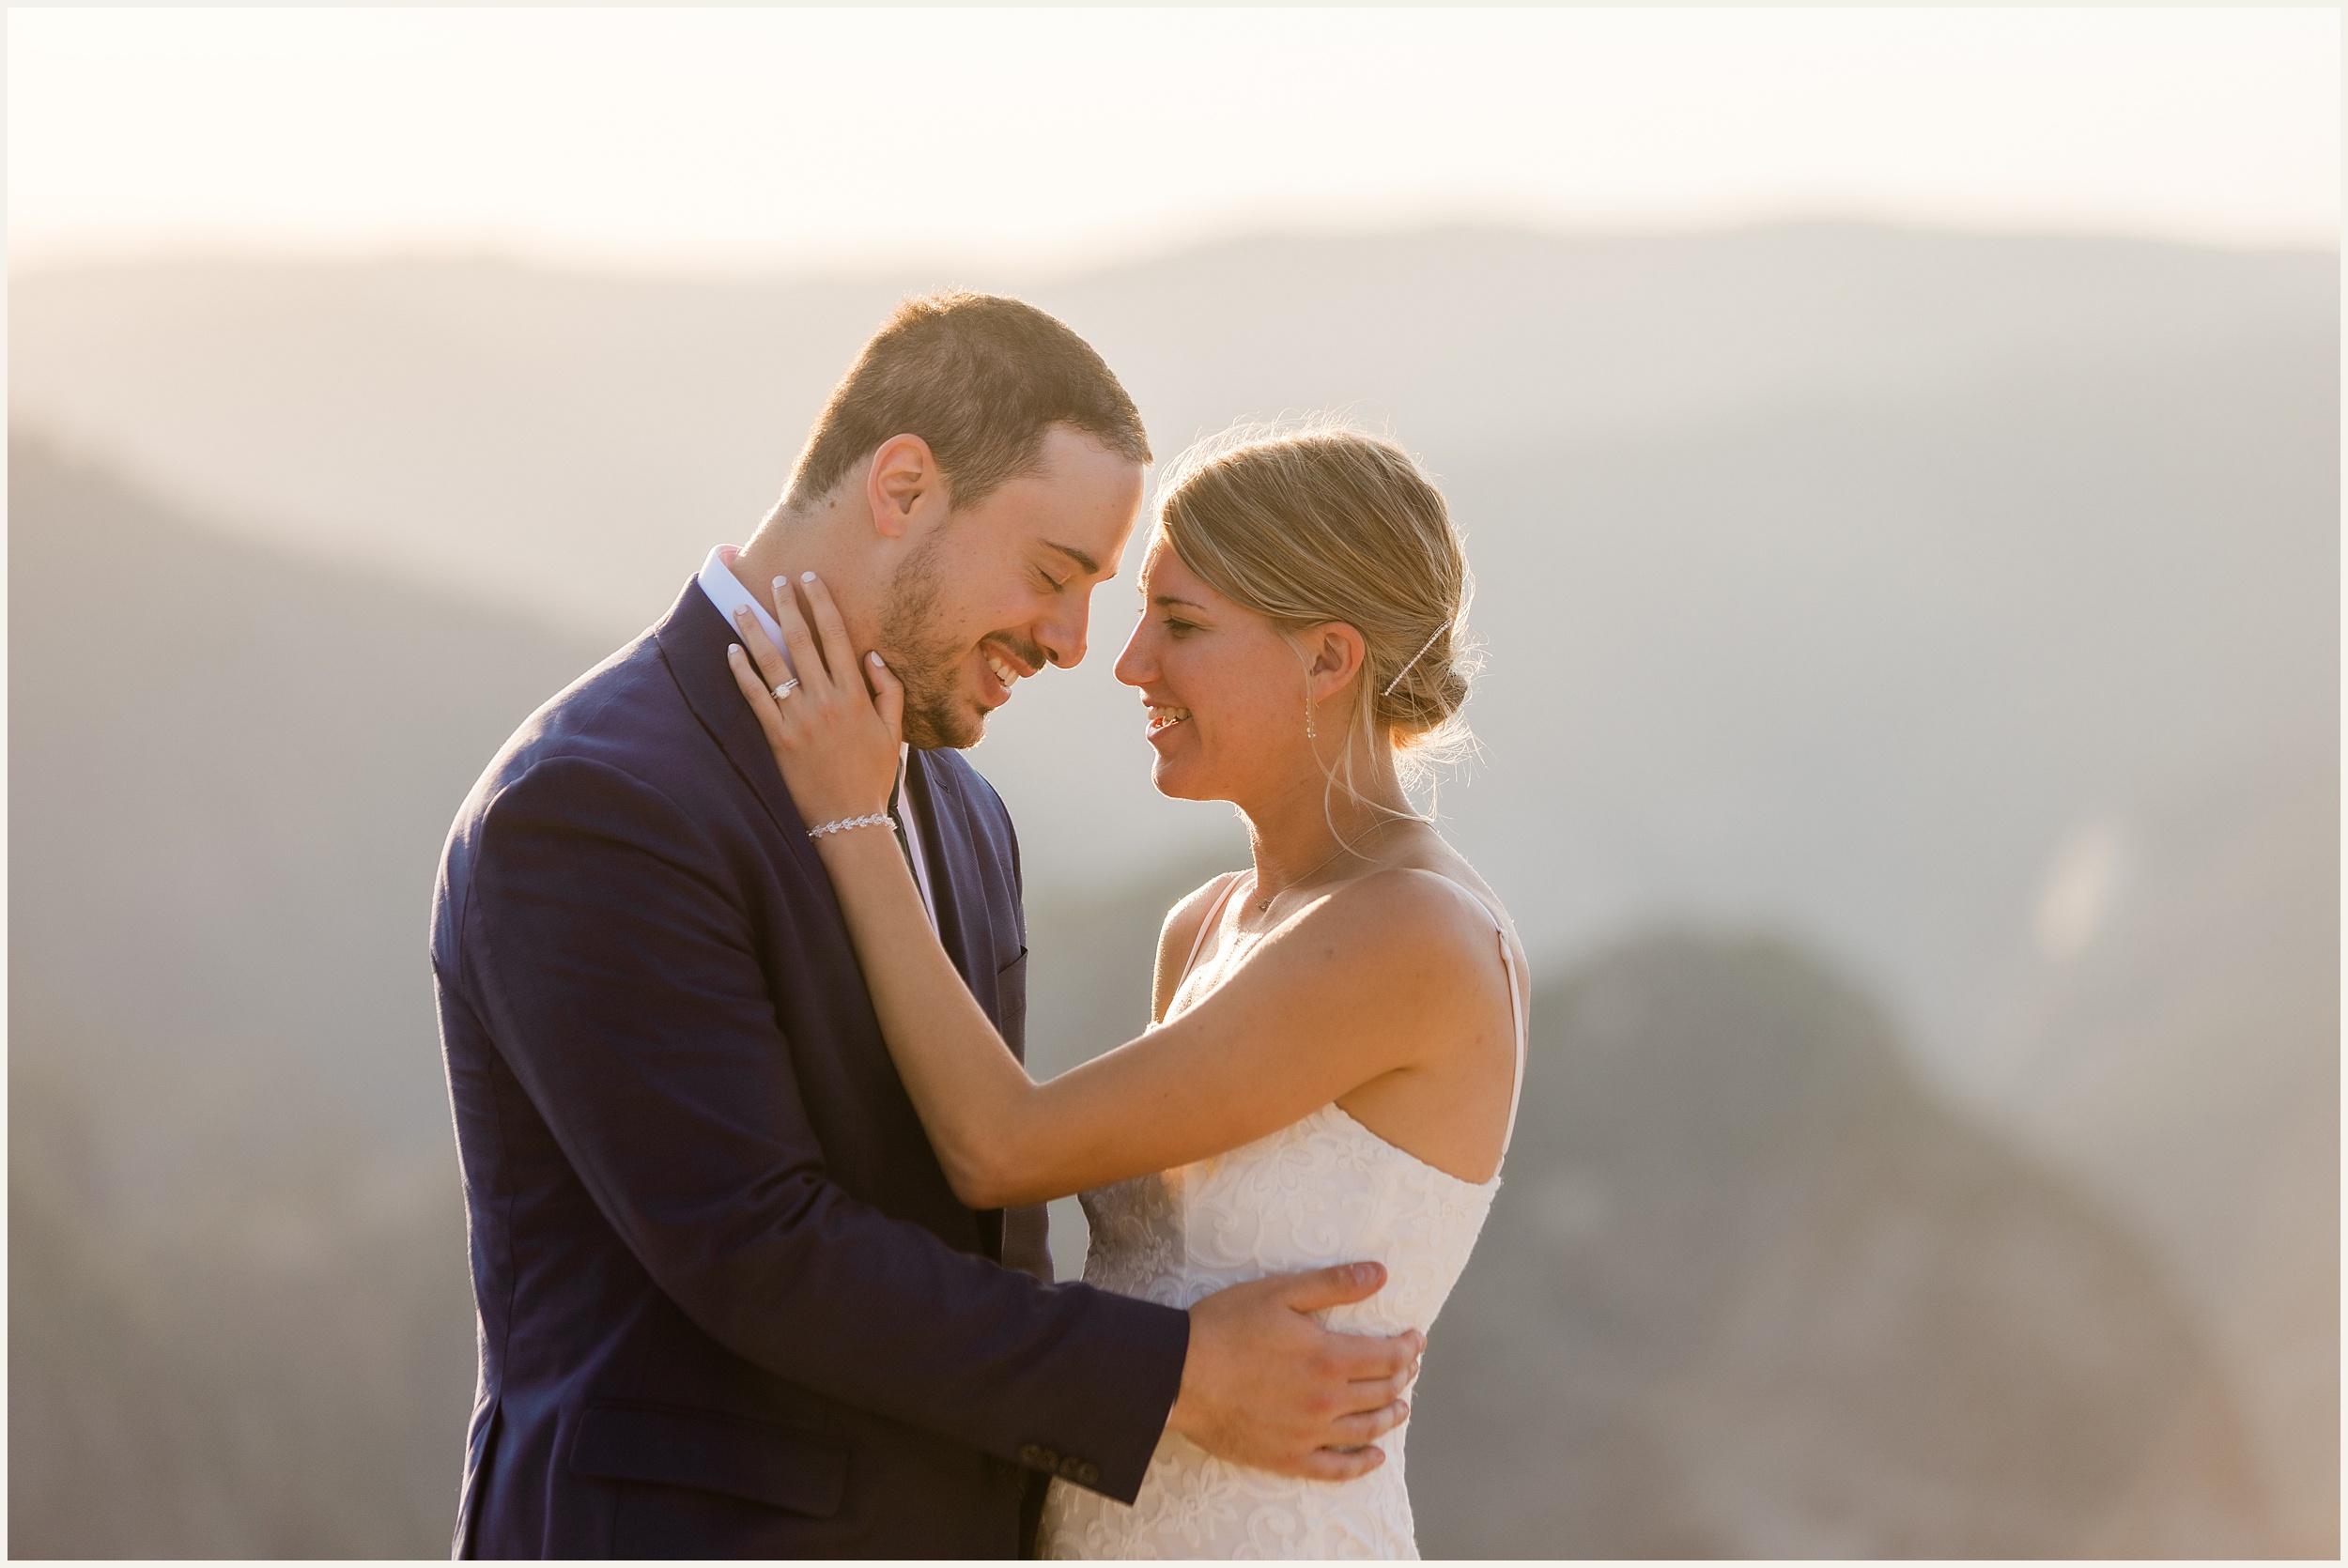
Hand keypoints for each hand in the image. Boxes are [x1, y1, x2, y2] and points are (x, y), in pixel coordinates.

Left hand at [726, 573, 904, 827]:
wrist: (849, 819)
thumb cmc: (873, 775)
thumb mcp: (894, 732)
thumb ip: (889, 690)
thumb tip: (873, 655)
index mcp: (856, 696)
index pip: (837, 638)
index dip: (822, 605)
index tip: (811, 581)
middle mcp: (827, 702)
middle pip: (803, 642)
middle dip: (789, 606)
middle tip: (778, 580)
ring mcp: (800, 720)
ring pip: (774, 665)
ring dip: (757, 632)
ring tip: (744, 607)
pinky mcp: (778, 739)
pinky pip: (756, 698)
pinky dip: (742, 673)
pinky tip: (731, 652)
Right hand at [1169, 1263, 1425, 1480]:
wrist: (1178, 1374)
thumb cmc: (1226, 1326)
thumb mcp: (1281, 1292)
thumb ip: (1334, 1284)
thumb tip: (1380, 1273)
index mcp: (1330, 1359)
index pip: (1390, 1357)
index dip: (1410, 1348)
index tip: (1417, 1339)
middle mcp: (1327, 1402)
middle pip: (1383, 1393)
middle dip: (1403, 1377)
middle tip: (1408, 1367)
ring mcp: (1309, 1435)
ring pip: (1367, 1430)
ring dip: (1391, 1416)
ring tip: (1400, 1407)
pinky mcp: (1287, 1458)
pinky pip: (1336, 1469)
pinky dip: (1363, 1464)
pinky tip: (1375, 1457)